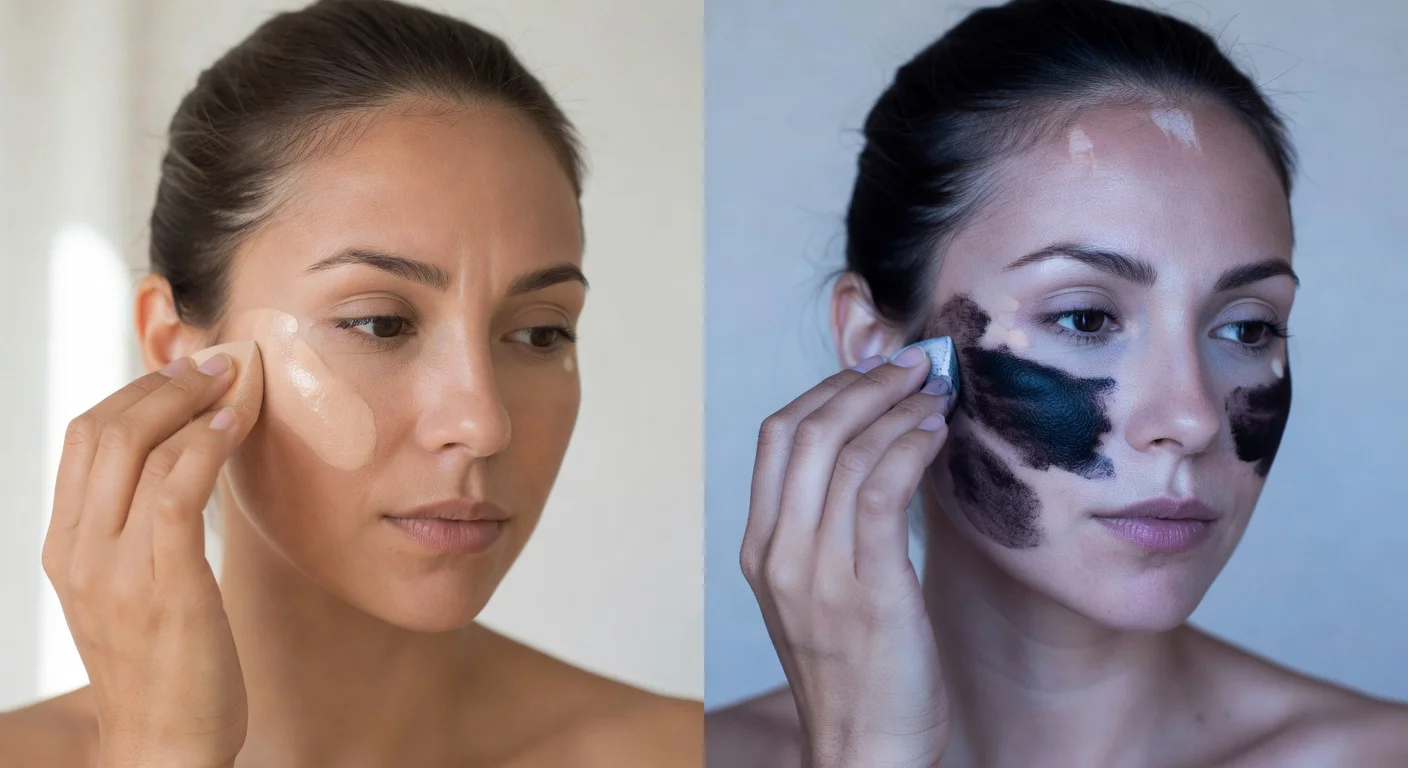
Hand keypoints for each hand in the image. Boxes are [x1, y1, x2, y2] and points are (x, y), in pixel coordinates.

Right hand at [42, 354, 251, 767]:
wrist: (165, 746)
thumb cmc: (166, 664)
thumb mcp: (135, 585)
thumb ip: (143, 526)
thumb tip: (183, 455)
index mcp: (65, 546)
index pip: (85, 439)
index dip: (137, 390)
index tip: (189, 369)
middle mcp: (77, 550)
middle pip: (105, 429)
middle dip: (165, 382)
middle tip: (220, 360)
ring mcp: (114, 568)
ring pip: (139, 447)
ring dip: (194, 399)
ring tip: (238, 377)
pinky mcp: (163, 585)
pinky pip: (179, 489)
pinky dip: (207, 443)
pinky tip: (237, 423)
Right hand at [741, 346, 951, 767]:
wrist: (867, 749)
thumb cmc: (857, 668)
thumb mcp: (820, 588)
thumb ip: (830, 522)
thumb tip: (872, 442)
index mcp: (761, 548)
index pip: (776, 436)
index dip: (827, 388)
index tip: (875, 370)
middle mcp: (779, 554)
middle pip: (805, 430)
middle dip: (863, 383)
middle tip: (914, 365)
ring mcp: (818, 574)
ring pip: (844, 452)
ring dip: (895, 408)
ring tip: (936, 394)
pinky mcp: (868, 592)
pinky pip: (880, 493)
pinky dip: (909, 448)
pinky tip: (935, 434)